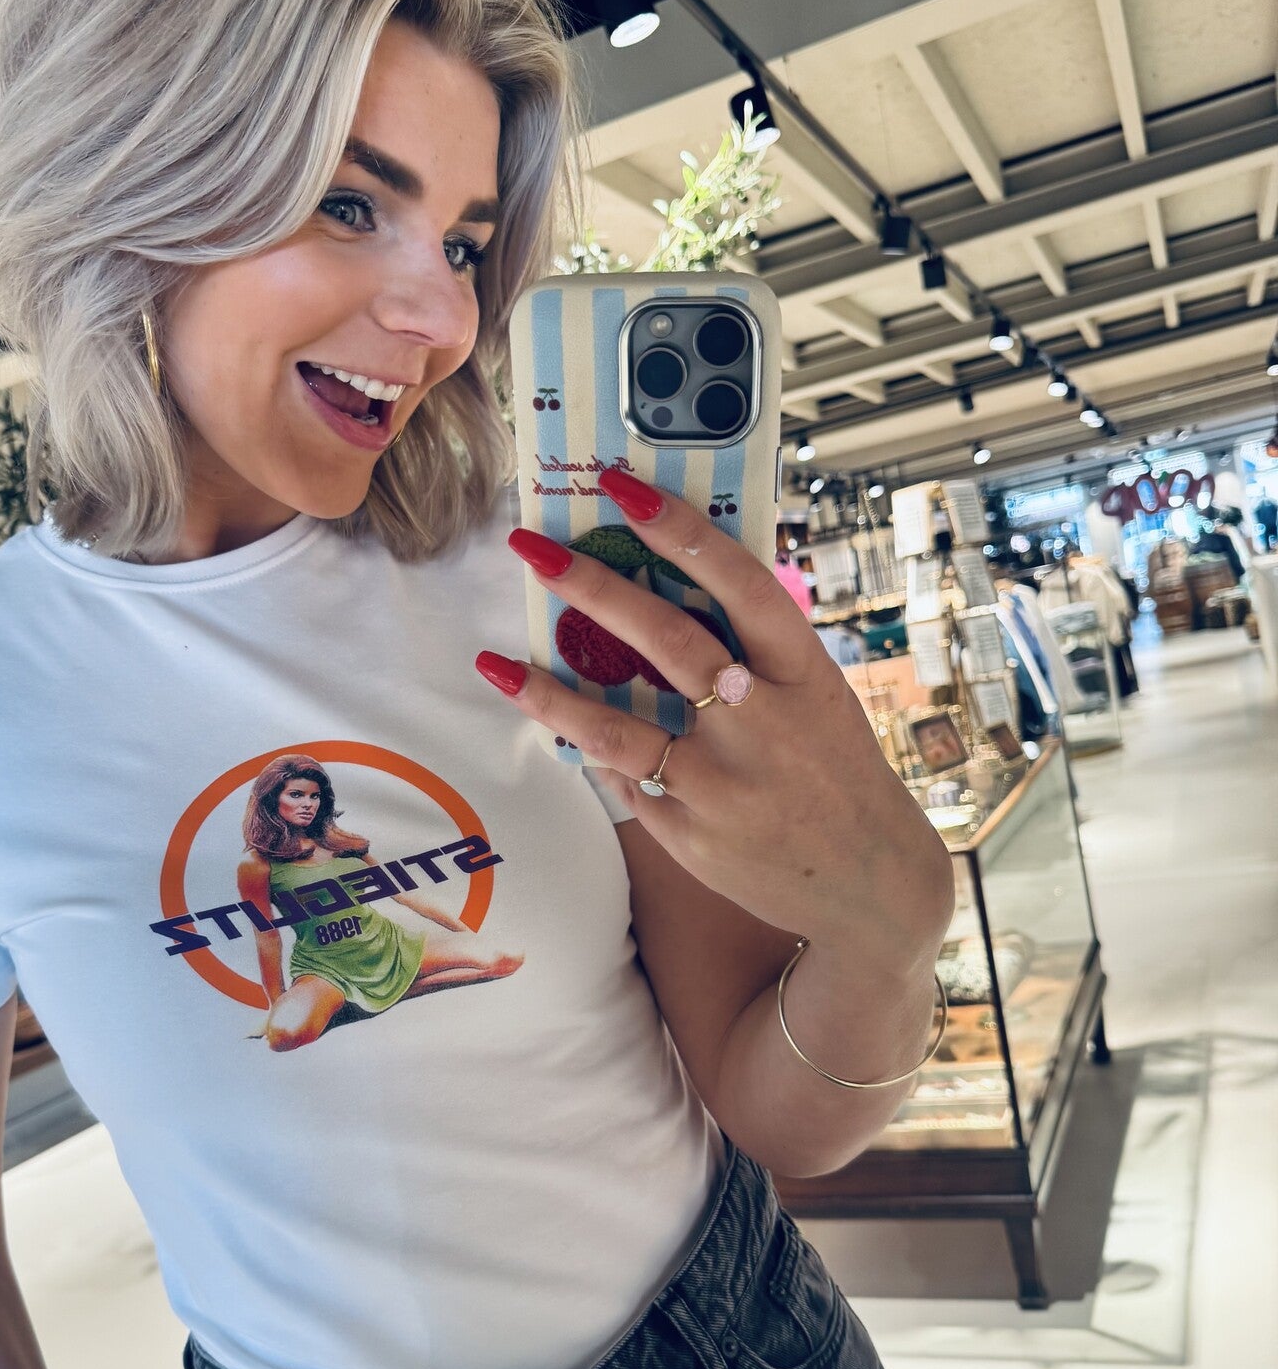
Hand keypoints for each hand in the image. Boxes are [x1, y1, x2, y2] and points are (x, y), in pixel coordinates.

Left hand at [477, 468, 952, 967]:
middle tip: (531, 547)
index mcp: (803, 671)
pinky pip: (627, 782)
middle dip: (593, 588)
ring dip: (550, 692)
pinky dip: (592, 752)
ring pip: (619, 728)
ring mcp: (725, 782)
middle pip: (667, 640)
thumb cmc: (833, 770)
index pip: (740, 581)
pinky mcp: (695, 834)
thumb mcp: (817, 699)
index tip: (623, 487)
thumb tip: (661, 596)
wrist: (872, 881)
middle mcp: (764, 721)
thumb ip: (753, 655)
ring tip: (496, 664)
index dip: (681, 531)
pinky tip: (552, 726)